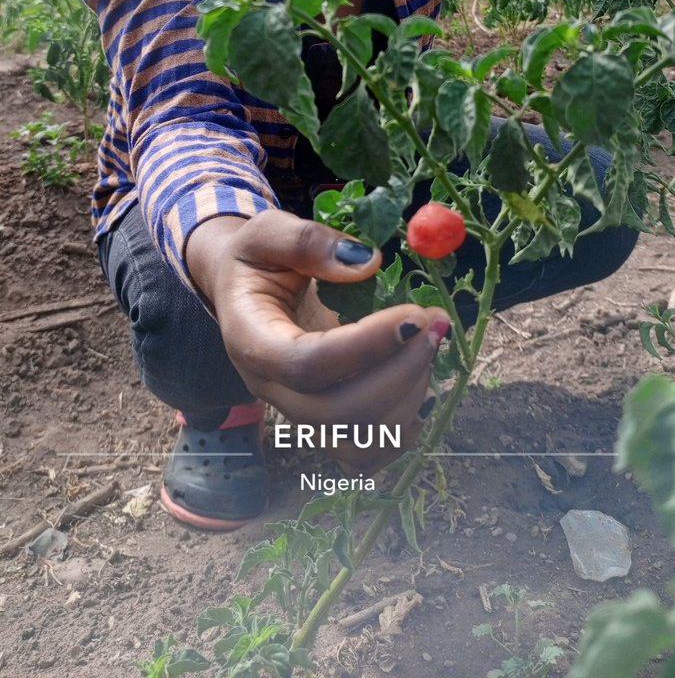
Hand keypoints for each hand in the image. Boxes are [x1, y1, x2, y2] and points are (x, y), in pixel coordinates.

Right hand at [186, 210, 449, 474]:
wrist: (244, 289)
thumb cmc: (258, 259)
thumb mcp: (268, 231)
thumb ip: (308, 242)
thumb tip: (367, 265)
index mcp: (251, 340)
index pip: (306, 364)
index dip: (366, 346)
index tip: (413, 315)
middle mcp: (271, 389)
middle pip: (336, 414)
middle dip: (399, 373)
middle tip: (434, 325)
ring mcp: (299, 414)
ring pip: (359, 443)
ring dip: (409, 397)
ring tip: (430, 342)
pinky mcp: (327, 425)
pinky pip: (370, 451)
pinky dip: (405, 423)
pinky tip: (418, 374)